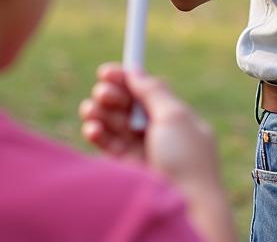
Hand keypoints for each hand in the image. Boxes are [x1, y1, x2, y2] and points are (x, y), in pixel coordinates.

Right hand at [80, 64, 235, 241]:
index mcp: (176, 117)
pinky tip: (91, 128)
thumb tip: (136, 71)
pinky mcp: (128, 171)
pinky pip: (109, 147)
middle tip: (101, 91)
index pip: (147, 92)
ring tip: (90, 108)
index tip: (106, 71)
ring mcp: (143, 152)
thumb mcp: (174, 116)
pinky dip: (98, 135)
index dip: (127, 80)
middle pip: (129, 107)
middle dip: (113, 96)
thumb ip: (153, 92)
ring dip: (101, 114)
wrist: (186, 205)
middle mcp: (159, 133)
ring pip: (116, 127)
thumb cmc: (186, 159)